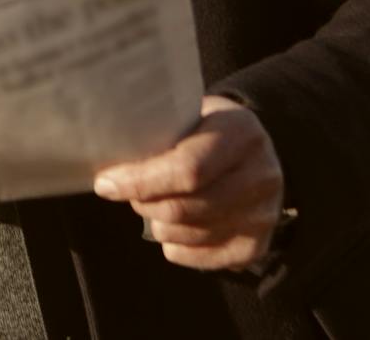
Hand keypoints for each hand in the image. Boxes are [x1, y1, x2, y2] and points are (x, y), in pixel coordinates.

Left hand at [91, 95, 285, 271]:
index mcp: (241, 132)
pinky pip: (201, 259)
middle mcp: (261, 176)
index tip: (105, 183)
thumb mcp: (190, 111)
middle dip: (143, 203)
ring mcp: (263, 215)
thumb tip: (107, 153)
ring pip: (189, 236)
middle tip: (126, 191)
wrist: (259, 151)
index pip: (188, 169)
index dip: (141, 181)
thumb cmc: (207, 128)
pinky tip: (173, 226)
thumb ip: (159, 131)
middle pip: (184, 209)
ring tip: (153, 204)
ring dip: (158, 224)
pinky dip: (176, 247)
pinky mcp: (257, 246)